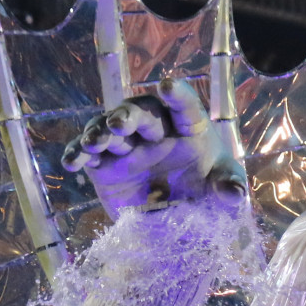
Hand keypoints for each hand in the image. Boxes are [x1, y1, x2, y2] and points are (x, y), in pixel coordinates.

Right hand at [61, 79, 246, 219]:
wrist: (176, 219)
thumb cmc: (204, 193)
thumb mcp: (221, 195)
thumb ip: (228, 190)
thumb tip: (234, 194)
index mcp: (188, 128)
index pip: (184, 107)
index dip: (177, 95)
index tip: (168, 86)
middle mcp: (155, 130)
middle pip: (141, 113)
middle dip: (129, 116)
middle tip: (120, 124)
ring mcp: (127, 146)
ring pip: (109, 130)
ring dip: (99, 133)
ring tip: (92, 143)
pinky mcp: (105, 165)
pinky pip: (88, 156)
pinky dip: (78, 156)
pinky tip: (71, 163)